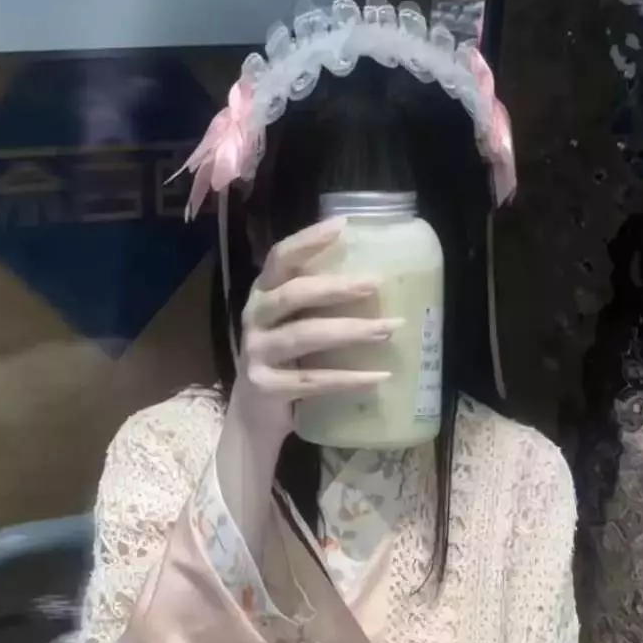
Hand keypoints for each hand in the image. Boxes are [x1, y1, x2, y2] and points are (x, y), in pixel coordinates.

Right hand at [234, 216, 399, 445]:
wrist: (253, 416)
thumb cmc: (285, 360)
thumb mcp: (293, 323)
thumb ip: (316, 302)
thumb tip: (377, 278)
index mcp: (263, 294)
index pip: (281, 258)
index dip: (308, 240)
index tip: (342, 226)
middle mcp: (254, 318)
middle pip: (294, 294)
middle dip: (337, 288)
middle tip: (376, 284)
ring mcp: (256, 353)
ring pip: (304, 336)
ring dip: (351, 332)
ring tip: (389, 330)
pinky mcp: (265, 387)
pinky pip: (312, 381)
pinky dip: (348, 380)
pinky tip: (378, 377)